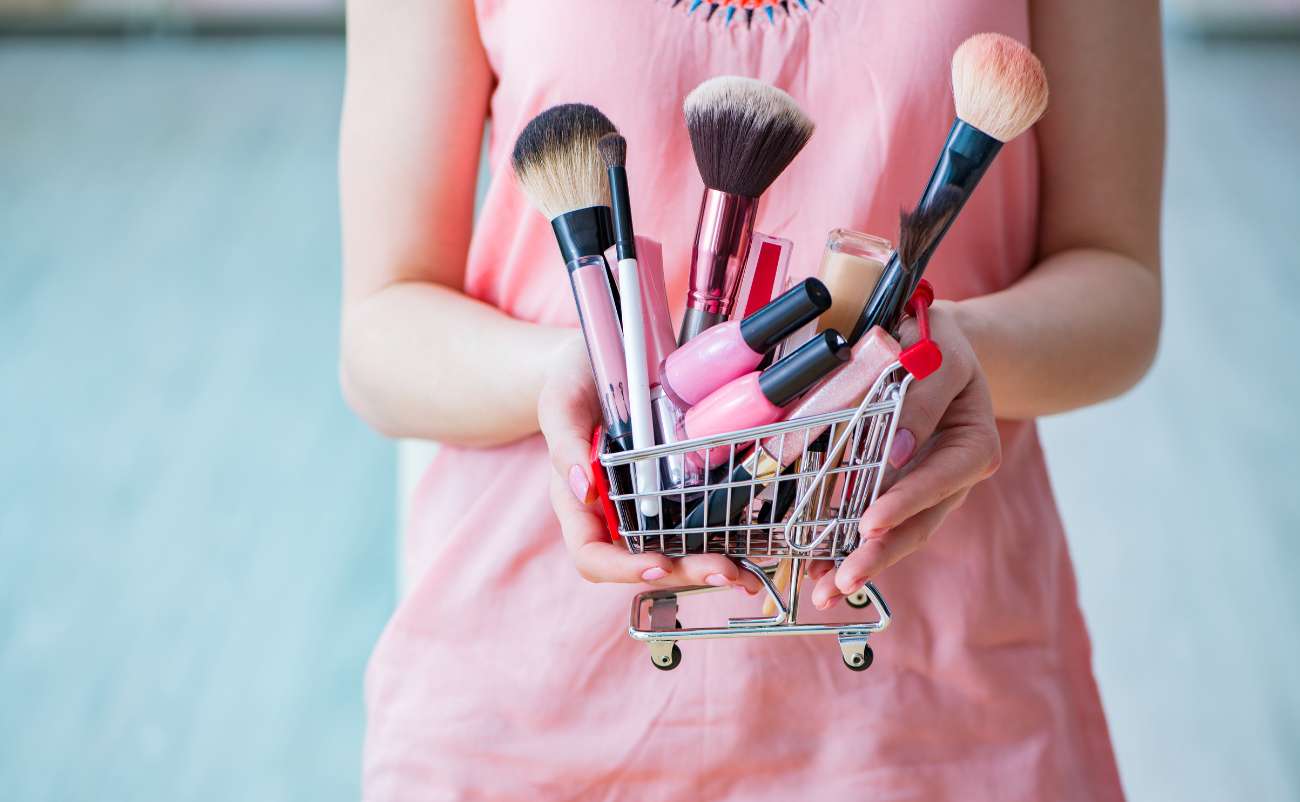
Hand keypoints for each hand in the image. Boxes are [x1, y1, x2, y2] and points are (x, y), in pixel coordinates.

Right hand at [537, 334, 763, 591]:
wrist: (612, 348)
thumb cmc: (575, 378)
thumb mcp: (562, 400)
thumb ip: (565, 442)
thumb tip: (584, 489)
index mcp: (580, 503)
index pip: (593, 555)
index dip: (623, 569)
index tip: (657, 565)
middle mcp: (617, 512)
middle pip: (645, 562)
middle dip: (684, 572)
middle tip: (723, 571)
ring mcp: (652, 503)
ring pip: (679, 551)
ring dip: (711, 566)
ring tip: (744, 573)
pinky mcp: (683, 487)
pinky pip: (703, 522)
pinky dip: (729, 539)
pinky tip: (755, 547)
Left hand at [808, 302, 1001, 608]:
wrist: (930, 345)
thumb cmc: (935, 343)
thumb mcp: (937, 353)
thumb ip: (922, 398)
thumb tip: (898, 451)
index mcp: (972, 445)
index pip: (940, 479)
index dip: (905, 502)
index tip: (871, 522)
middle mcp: (951, 479)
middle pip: (918, 524)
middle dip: (878, 554)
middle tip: (843, 579)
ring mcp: (923, 492)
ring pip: (895, 535)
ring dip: (858, 563)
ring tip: (823, 590)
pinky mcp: (896, 494)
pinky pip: (874, 525)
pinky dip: (845, 547)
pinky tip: (817, 570)